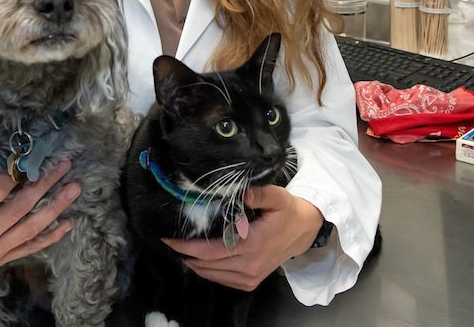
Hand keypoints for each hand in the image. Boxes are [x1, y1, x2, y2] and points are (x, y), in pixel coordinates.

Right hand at [0, 141, 81, 282]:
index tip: (27, 159)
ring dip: (55, 207)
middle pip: (20, 207)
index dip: (13, 175)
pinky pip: (28, 248)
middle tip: (63, 165)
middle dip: (44, 184)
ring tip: (74, 188)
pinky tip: (67, 223)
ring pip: (29, 228)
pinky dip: (50, 237)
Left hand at [163, 186, 322, 290]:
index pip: (209, 250)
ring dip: (193, 262)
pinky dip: (206, 270)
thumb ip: (258, 193)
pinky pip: (220, 279)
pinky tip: (199, 258)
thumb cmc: (289, 213)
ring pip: (210, 274)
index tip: (169, 237)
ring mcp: (249, 277)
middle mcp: (249, 266)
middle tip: (169, 240)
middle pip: (205, 264)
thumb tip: (240, 190)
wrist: (305, 231)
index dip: (185, 245)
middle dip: (184, 253)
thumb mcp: (277, 197)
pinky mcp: (250, 282)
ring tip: (181, 247)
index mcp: (252, 245)